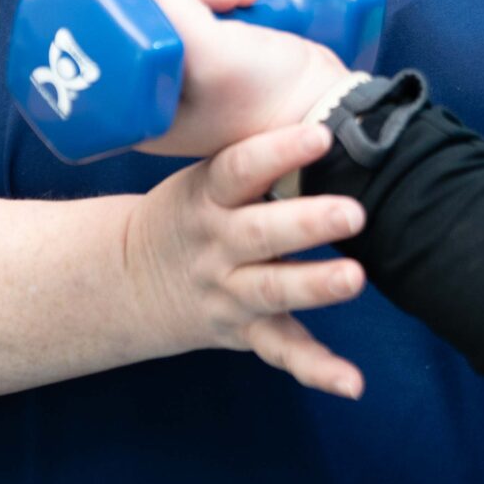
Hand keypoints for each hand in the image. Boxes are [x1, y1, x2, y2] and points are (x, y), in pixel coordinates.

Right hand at [127, 120, 371, 397]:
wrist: (127, 282)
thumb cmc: (190, 213)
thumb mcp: (202, 177)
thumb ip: (254, 156)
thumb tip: (322, 101)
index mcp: (208, 196)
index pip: (240, 169)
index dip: (279, 151)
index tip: (320, 133)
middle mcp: (218, 245)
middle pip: (261, 234)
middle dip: (306, 222)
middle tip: (354, 212)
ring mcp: (228, 292)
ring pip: (273, 291)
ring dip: (315, 287)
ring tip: (356, 278)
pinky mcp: (242, 332)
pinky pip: (281, 352)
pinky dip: (317, 369)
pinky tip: (353, 382)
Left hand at [132, 0, 356, 157]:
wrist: (326, 105)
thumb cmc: (264, 94)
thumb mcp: (208, 50)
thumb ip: (168, 1)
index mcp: (142, 107)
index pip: (126, 27)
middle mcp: (158, 90)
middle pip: (157, 7)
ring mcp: (190, 70)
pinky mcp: (219, 53)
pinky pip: (207, 4)